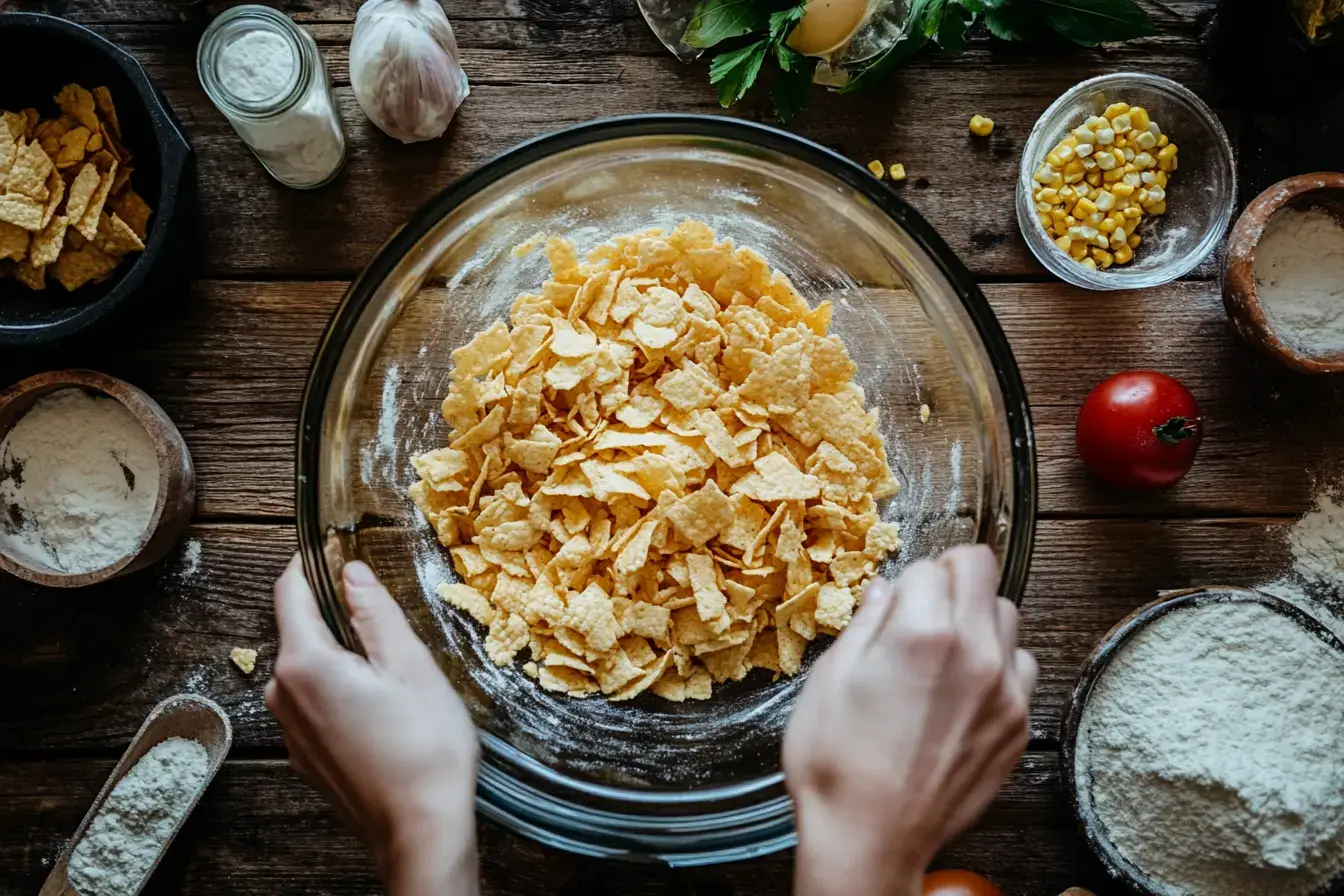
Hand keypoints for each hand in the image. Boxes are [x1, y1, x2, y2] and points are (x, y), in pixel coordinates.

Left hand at [266, 555, 481, 895]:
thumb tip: (350, 571)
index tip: (335, 547)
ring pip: (308, 669)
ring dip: (342, 657)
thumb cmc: (424, 748)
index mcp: (304, 664)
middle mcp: (282, 694)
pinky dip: (341, 692)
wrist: (420, 831)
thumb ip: (375, 612)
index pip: (289, 591)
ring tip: (394, 672)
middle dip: (337, 615)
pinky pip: (315, 703)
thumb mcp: (410, 665)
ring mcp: (290, 729)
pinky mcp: (305, 756)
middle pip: (300, 630)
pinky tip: (383, 709)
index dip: (310, 562)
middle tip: (389, 621)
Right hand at [784, 545, 1036, 895]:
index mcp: (923, 633)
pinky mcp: (1017, 726)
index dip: (908, 578)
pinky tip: (963, 690)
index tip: (895, 602)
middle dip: (948, 582)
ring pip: (1009, 616)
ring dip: (978, 620)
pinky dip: (998, 665)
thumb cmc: (836, 765)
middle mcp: (976, 653)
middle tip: (919, 615)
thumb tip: (886, 591)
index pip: (934, 564)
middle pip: (982, 573)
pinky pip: (1022, 668)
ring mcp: (1005, 691)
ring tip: (943, 654)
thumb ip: (866, 625)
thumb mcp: (829, 680)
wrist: (869, 840)